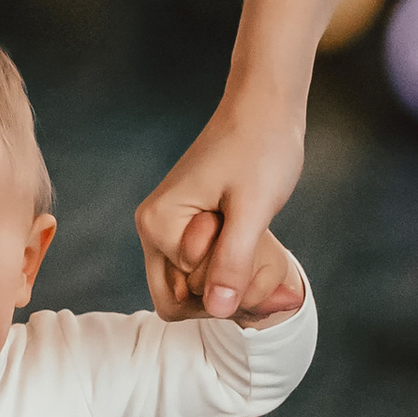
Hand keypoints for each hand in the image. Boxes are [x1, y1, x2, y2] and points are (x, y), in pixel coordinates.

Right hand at [135, 83, 305, 320]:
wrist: (265, 107)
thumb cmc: (260, 147)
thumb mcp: (253, 209)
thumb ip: (232, 261)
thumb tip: (218, 310)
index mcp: (157, 225)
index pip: (183, 298)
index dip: (227, 289)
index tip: (258, 249)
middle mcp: (152, 230)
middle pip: (182, 299)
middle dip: (226, 290)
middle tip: (261, 250)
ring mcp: (167, 229)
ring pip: (194, 286)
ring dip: (231, 279)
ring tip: (258, 242)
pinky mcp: (186, 225)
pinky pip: (202, 267)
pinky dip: (231, 266)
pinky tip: (255, 241)